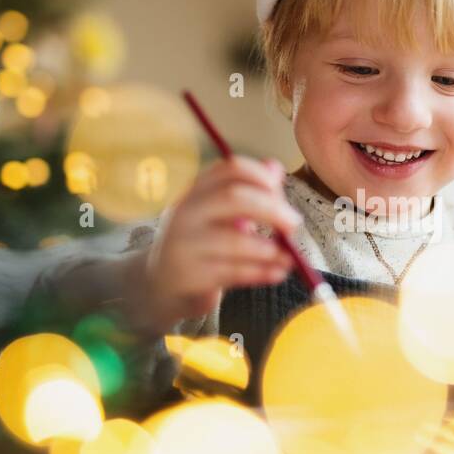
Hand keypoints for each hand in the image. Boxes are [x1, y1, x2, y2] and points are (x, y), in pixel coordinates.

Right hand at [133, 156, 300, 323]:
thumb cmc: (198, 245)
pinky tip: (278, 273)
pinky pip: (234, 272)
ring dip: (270, 249)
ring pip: (235, 240)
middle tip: (295, 224)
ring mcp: (184, 244)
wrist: (158, 285)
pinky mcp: (190, 276)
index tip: (281, 191)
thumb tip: (275, 167)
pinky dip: (262, 272)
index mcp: (195, 191)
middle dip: (272, 210)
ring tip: (290, 258)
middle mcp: (186, 212)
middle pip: (234, 198)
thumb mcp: (219, 216)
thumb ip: (248, 193)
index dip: (261, 176)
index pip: (230, 169)